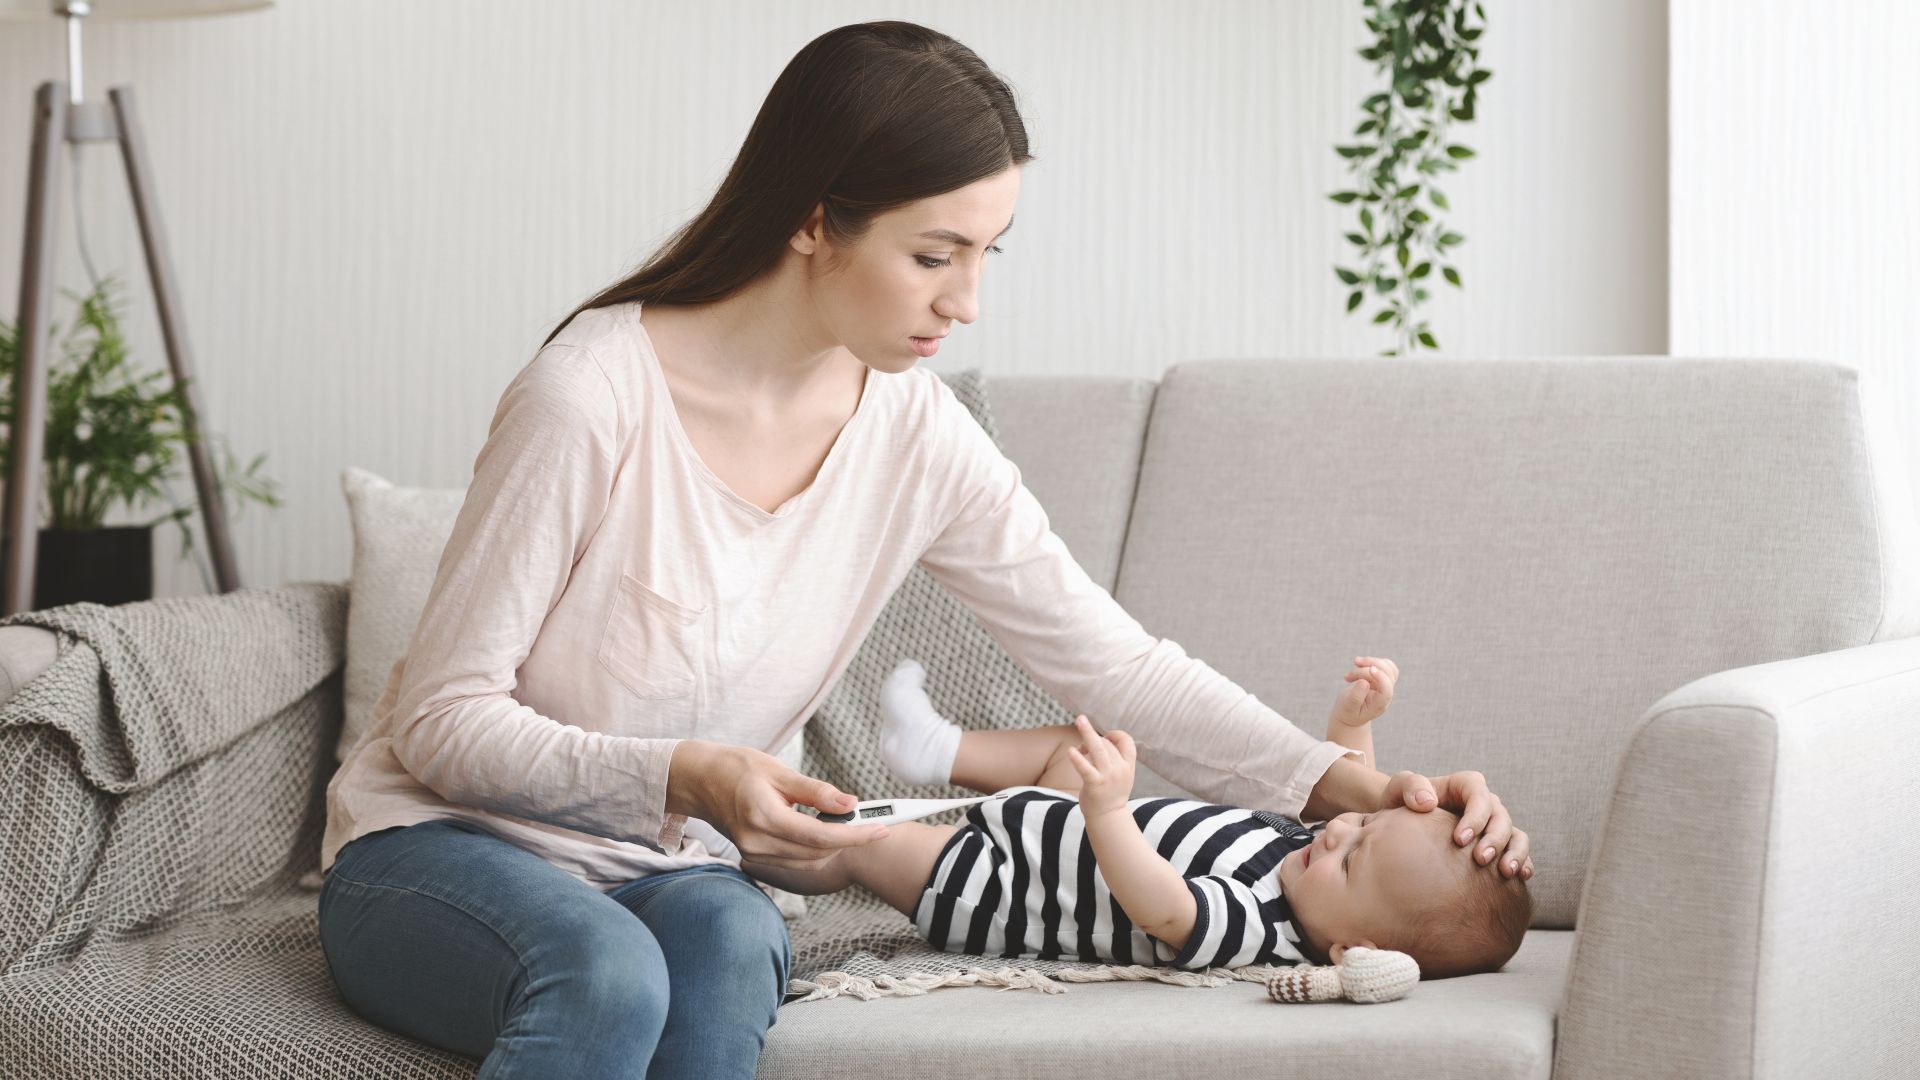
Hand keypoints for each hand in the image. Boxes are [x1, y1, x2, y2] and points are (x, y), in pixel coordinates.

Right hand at [668, 741, 888, 872]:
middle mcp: (757, 842)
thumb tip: (851, 804)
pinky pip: (794, 859)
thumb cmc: (736, 768)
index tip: (883, 828)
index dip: (856, 835)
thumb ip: (816, 791)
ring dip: (834, 845)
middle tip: (875, 820)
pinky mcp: (754, 856)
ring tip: (853, 823)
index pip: (821, 836)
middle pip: (818, 852)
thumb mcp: (779, 771)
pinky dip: (815, 847)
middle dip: (850, 839)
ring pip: (809, 860)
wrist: (698, 780)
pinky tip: (825, 829)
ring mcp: (754, 853)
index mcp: (764, 816)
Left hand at [1063, 715, 1135, 818]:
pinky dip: (1078, 759)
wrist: (1109, 817)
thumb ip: (1115, 758)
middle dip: (1091, 738)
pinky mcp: (1094, 784)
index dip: (1114, 734)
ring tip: (1079, 720)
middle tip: (1080, 719)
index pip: (1126, 741)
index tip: (1104, 738)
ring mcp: (1108, 777)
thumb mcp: (1121, 774)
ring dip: (1087, 733)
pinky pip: (1086, 769)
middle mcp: (1120, 769)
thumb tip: (1097, 738)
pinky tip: (1070, 751)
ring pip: (1098, 749)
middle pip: (1106, 744)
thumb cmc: (1111, 792)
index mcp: (1128, 765)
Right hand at [1333, 656, 1396, 727]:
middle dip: (1370, 665)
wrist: (1350, 713)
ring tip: (1354, 664)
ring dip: (1370, 662)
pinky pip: (1386, 665)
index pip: (1387, 690)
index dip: (1382, 678)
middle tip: (1353, 666)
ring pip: (1388, 667)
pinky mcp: (1383, 680)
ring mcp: (1386, 687)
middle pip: (1388, 674)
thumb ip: (1355, 697)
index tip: (1370, 669)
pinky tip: (1360, 665)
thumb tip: (1364, 683)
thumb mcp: (1347, 707)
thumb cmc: (1347, 711)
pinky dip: (1372, 661)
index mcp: (1378, 705)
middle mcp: (1385, 695)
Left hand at [1377, 768, 1532, 880]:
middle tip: (1480, 860)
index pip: (1479, 796)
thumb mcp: (1398, 788)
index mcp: (1465, 786)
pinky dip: (1523, 862)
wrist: (1403, 824)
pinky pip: (1517, 851)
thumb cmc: (1401, 802)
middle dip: (1494, 839)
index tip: (1459, 840)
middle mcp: (1484, 804)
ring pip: (1515, 835)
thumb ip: (1409, 785)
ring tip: (1506, 872)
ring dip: (1514, 852)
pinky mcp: (1496, 845)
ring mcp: (1492, 825)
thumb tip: (1428, 802)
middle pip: (1500, 817)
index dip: (1475, 817)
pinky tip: (1521, 877)